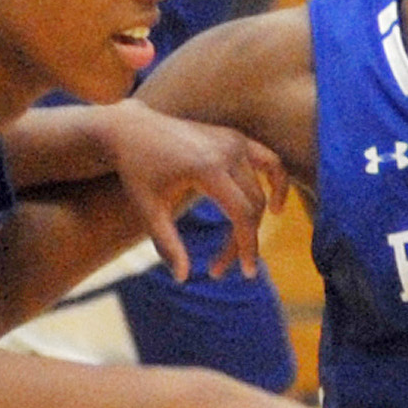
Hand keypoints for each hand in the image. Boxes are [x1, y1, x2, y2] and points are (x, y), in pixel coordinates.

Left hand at [99, 106, 288, 281]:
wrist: (130, 129)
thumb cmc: (136, 172)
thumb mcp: (148, 210)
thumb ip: (167, 244)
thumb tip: (182, 278)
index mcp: (207, 167)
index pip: (242, 214)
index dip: (247, 246)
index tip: (246, 273)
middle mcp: (226, 150)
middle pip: (253, 204)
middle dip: (243, 240)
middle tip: (221, 267)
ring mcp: (234, 140)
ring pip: (261, 188)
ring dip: (256, 220)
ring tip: (243, 246)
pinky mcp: (235, 137)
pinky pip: (269, 161)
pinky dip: (277, 182)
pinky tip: (274, 208)